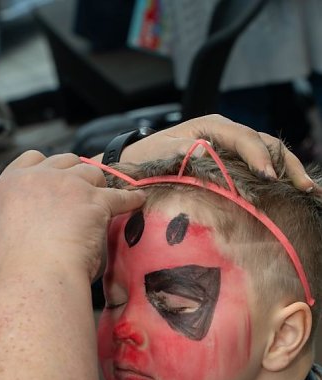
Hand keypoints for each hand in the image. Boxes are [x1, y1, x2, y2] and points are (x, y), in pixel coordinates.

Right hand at [0, 150, 144, 282]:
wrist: (35, 281)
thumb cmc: (19, 272)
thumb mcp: (6, 234)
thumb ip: (21, 217)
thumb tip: (40, 220)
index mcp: (8, 185)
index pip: (32, 159)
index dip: (49, 170)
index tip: (56, 183)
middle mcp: (36, 178)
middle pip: (65, 161)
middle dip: (76, 176)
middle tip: (82, 197)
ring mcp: (67, 185)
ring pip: (92, 172)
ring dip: (99, 187)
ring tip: (104, 205)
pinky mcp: (94, 200)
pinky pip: (120, 195)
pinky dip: (129, 199)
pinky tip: (136, 202)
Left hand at [119, 114, 315, 191]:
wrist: (136, 163)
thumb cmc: (147, 158)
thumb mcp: (162, 152)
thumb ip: (183, 151)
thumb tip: (203, 152)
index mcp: (212, 126)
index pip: (244, 138)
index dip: (258, 156)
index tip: (268, 175)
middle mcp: (226, 133)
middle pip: (265, 144)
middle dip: (287, 165)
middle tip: (305, 187)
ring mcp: (230, 148)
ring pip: (267, 155)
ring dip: (288, 172)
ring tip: (308, 191)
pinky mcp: (231, 164)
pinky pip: (257, 168)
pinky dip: (276, 179)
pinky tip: (292, 193)